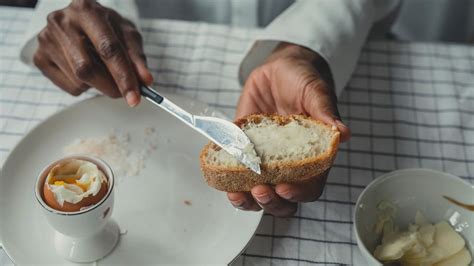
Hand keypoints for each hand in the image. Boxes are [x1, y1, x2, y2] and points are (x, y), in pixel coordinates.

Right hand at [33, 0, 152, 106]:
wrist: (82, 21)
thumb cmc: (107, 28)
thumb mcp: (127, 36)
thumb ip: (137, 58)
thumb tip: (145, 81)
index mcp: (87, 10)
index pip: (108, 48)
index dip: (123, 76)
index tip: (135, 97)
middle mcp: (62, 21)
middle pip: (87, 68)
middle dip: (110, 87)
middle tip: (124, 94)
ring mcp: (46, 39)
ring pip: (79, 80)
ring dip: (98, 85)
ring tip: (103, 70)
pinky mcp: (39, 57)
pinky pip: (69, 87)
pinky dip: (85, 87)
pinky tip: (86, 71)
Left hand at [228, 43, 350, 216]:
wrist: (279, 68)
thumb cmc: (303, 80)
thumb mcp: (316, 92)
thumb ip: (326, 112)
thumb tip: (343, 133)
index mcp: (311, 157)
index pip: (309, 186)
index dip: (299, 193)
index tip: (284, 188)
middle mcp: (287, 164)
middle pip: (282, 199)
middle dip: (270, 202)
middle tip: (260, 190)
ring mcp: (263, 158)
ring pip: (256, 192)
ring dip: (246, 199)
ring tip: (234, 194)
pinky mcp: (243, 148)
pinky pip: (233, 169)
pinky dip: (224, 175)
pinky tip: (217, 170)